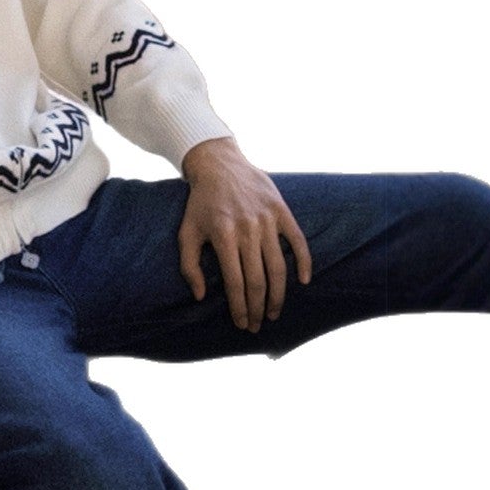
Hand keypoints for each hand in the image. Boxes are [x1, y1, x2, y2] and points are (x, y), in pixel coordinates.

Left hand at [178, 137, 311, 332]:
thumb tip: (201, 296)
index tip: (242, 323)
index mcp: (222, 236)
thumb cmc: (200, 203)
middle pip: (258, 279)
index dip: (240, 307)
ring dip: (279, 294)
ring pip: (278, 266)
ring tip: (274, 312)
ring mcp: (267, 220)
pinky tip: (303, 281)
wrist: (219, 165)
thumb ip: (190, 266)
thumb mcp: (186, 232)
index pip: (236, 282)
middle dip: (258, 307)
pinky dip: (304, 262)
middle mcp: (247, 230)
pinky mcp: (282, 210)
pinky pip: (298, 241)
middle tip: (257, 324)